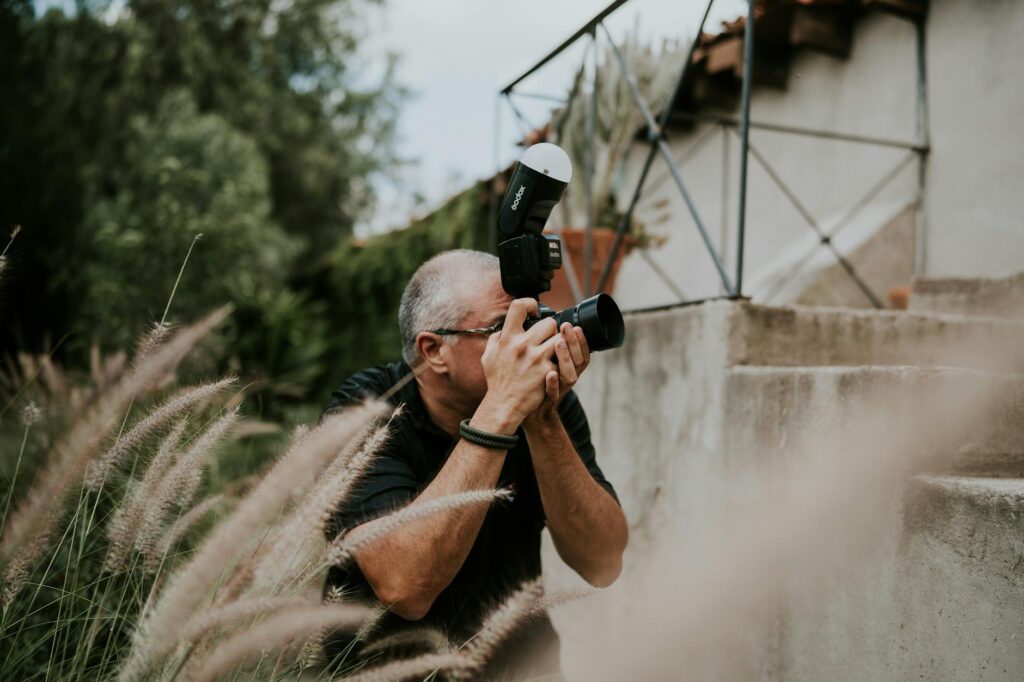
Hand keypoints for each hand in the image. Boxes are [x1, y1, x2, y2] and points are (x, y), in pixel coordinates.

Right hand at [477, 298, 560, 432]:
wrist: (504, 405)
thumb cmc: (497, 380)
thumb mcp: (488, 356)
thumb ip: (496, 339)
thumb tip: (502, 329)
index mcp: (507, 338)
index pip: (518, 306)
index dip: (530, 303)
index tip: (535, 310)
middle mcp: (522, 345)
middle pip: (549, 323)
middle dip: (552, 330)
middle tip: (549, 338)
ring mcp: (537, 358)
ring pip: (561, 339)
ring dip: (560, 344)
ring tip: (556, 351)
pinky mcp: (547, 371)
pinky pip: (561, 360)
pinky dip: (560, 362)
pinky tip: (555, 366)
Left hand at [527, 322, 589, 423]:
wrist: (528, 413)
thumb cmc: (535, 383)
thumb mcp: (546, 364)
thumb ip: (548, 347)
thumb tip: (547, 324)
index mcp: (568, 367)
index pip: (582, 352)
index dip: (582, 340)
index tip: (576, 325)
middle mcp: (567, 378)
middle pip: (579, 360)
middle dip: (574, 342)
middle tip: (566, 326)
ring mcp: (558, 389)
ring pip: (569, 375)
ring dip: (565, 358)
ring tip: (559, 343)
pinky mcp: (546, 400)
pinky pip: (553, 393)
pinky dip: (553, 384)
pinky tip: (550, 374)